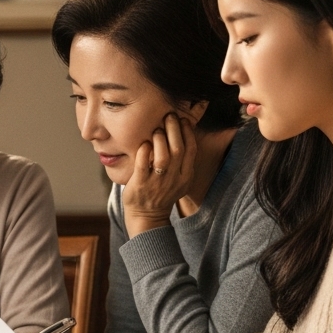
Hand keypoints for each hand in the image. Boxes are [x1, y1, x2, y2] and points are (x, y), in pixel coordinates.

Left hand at [122, 113, 195, 235]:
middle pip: (178, 149)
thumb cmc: (161, 193)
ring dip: (160, 139)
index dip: (188, 132)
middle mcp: (174, 179)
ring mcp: (157, 182)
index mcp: (185, 176)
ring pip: (163, 157)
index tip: (183, 119)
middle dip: (174, 129)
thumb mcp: (178, 179)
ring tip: (156, 129)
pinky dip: (144, 152)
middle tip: (168, 115)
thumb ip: (181, 161)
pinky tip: (143, 144)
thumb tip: (181, 134)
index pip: (191, 150)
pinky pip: (143, 166)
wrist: (147, 217)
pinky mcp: (141, 185)